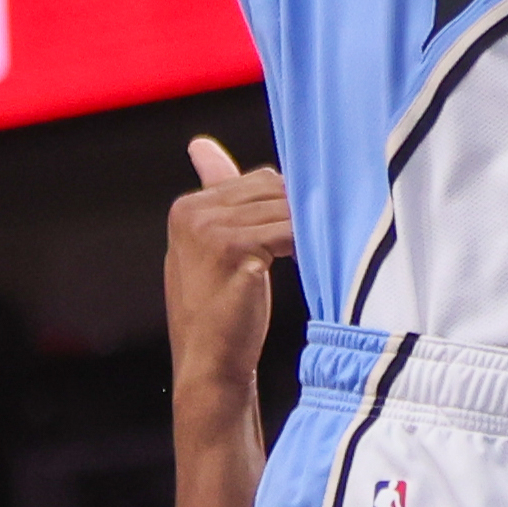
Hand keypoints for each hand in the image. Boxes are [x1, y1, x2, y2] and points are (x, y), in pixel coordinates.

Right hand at [167, 135, 295, 404]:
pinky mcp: (232, 248)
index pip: (256, 181)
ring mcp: (209, 230)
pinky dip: (305, 244)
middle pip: (272, 189)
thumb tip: (200, 143)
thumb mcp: (209, 246)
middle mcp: (192, 212)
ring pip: (284, 208)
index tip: (305, 227)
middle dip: (299, 212)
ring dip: (306, 229)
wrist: (210, 363)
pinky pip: (288, 230)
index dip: (286, 204)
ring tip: (317, 252)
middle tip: (320, 238)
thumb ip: (214, 195)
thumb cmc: (219, 310)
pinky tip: (311, 262)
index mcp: (187, 207)